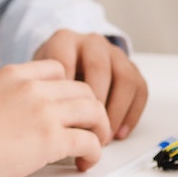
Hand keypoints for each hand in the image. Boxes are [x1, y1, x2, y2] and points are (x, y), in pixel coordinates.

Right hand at [0, 60, 110, 176]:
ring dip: (99, 130)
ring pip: (95, 111)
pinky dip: (94, 153)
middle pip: (84, 90)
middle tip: (88, 130)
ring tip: (92, 145)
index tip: (66, 109)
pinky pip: (90, 141)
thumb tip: (30, 116)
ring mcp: (45, 111)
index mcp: (16, 74)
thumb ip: (13, 97)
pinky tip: (83, 162)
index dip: (68, 91)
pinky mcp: (51, 138)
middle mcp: (34, 87)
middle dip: (91, 111)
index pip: (59, 70)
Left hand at [32, 30, 147, 139]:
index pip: (66, 62)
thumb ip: (41, 91)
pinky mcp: (131, 68)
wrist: (65, 64)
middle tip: (89, 131)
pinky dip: (132, 114)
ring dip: (117, 112)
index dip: (66, 93)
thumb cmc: (50, 77)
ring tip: (106, 136)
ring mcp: (114, 54)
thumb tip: (44, 123)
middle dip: (95, 104)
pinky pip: (139, 89)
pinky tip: (120, 133)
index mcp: (64, 40)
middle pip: (99, 69)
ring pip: (125, 79)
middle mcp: (91, 42)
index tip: (64, 119)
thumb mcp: (38, 77)